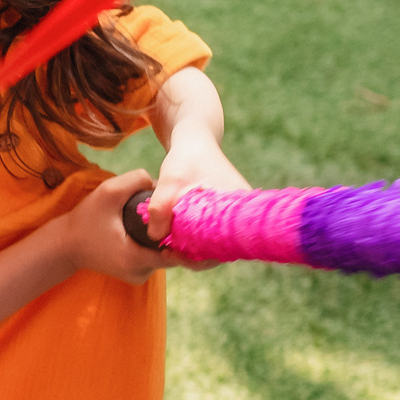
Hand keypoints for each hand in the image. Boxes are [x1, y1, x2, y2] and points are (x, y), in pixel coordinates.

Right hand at [61, 169, 178, 284]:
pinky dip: (154, 244)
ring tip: (155, 219)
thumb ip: (135, 180)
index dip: (182, 231)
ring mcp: (138, 277)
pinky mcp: (136, 275)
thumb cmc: (86, 219)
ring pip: (164, 254)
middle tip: (166, 210)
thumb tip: (161, 182)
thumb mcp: (108, 192)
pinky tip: (146, 230)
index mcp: (135, 258)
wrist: (66, 245)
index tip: (181, 213)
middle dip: (171, 230)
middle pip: (172, 251)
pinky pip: (154, 258)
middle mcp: (140, 273)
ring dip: (162, 237)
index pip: (176, 251)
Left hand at [142, 135, 251, 269]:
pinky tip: (174, 239)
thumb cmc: (186, 159)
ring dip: (193, 249)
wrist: (194, 140)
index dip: (201, 259)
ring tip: (167, 248)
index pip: (226, 247)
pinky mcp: (223, 214)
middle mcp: (243, 215)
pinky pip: (211, 235)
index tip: (176, 255)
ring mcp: (234, 215)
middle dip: (195, 257)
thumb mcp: (170, 181)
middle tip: (167, 254)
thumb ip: (161, 209)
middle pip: (221, 250)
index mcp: (239, 208)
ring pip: (215, 244)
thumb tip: (156, 238)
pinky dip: (195, 240)